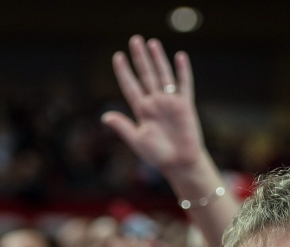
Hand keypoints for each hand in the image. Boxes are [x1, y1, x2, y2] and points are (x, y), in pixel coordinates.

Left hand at [102, 35, 203, 172]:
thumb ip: (123, 126)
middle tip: (135, 39)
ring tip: (152, 43)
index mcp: (141, 110)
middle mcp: (155, 102)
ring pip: (163, 75)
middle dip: (140, 57)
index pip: (130, 86)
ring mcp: (170, 102)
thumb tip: (104, 117)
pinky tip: (180, 56)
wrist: (180, 163)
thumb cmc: (158, 155)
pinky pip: (184, 84)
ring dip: (158, 59)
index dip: (123, 71)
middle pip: (146, 75)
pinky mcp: (185, 105)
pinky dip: (183, 71)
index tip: (117, 56)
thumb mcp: (137, 140)